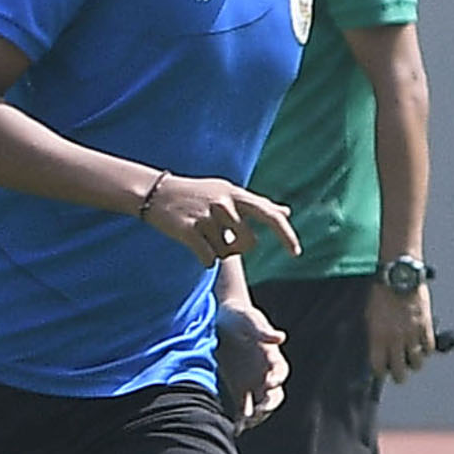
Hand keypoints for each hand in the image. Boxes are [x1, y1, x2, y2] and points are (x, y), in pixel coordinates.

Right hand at [137, 173, 299, 268]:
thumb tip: (287, 212)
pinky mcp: (189, 230)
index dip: (286, 235)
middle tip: (220, 238)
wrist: (157, 193)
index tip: (296, 253)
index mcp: (236, 194)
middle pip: (248, 243)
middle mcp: (224, 202)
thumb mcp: (229, 193)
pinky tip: (195, 246)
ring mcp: (206, 216)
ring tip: (204, 237)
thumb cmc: (198, 194)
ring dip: (218, 253)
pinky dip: (205, 260)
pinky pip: (209, 260)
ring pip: (226, 253)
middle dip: (237, 248)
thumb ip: (259, 205)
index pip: (269, 215)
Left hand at [217, 300, 289, 429]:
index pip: (281, 371)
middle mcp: (265, 373)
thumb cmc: (239, 317)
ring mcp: (252, 384)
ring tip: (247, 420)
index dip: (278, 377)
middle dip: (269, 403)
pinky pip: (243, 409)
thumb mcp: (250, 319)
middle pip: (274, 394)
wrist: (220, 320)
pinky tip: (236, 428)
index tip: (270, 382)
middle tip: (260, 409)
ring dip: (256, 415)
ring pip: (260, 405)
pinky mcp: (238, 390)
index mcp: (272, 357)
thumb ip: (263, 330)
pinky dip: (241, 420)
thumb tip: (280, 338)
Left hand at [366, 278, 435, 381]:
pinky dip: (426, 351)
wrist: (400, 275)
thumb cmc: (381, 292)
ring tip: (412, 361)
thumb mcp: (370, 315)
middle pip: (399, 370)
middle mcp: (395, 339)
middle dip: (398, 376)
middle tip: (398, 375)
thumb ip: (374, 335)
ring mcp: (412, 334)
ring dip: (414, 364)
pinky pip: (428, 348)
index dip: (380, 372)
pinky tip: (422, 348)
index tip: (382, 372)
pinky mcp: (425, 326)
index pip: (379, 366)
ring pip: (417, 363)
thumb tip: (377, 350)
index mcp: (378, 336)